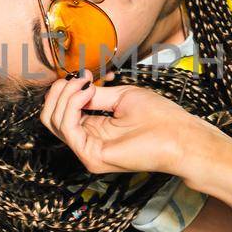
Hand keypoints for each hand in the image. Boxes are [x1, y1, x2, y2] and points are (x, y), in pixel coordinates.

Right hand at [39, 74, 203, 179]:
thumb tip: (75, 85)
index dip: (65, 89)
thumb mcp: (122, 97)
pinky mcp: (92, 157)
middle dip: (59, 92)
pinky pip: (67, 129)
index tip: (84, 74)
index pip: (61, 112)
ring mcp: (88, 152)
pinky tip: (87, 94)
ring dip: (66, 95)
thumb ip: (95, 95)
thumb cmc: (160, 118)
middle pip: (50, 118)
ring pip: (54, 122)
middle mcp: (87, 143)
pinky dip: (72, 105)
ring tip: (86, 85)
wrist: (181, 136)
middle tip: (81, 78)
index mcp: (94, 130)